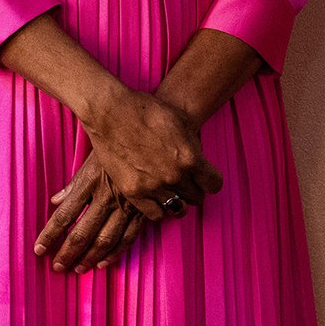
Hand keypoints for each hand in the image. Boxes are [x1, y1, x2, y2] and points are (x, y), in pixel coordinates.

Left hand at [33, 153, 160, 272]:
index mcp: (89, 183)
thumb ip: (74, 184)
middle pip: (82, 232)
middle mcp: (106, 197)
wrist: (149, 140)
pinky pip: (128, 237)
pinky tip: (103, 263)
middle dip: (68, 253)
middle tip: (58, 267)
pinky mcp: (143, 211)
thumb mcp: (90, 161)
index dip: (50, 234)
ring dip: (89, 257)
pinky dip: (115, 253)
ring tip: (78, 269)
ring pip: (105, 239)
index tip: (39, 249)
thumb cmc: (116, 148)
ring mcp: (126, 206)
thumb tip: (56, 201)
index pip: (64, 215)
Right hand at [82, 86, 221, 212]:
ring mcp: (153, 186)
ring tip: (173, 192)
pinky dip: (159, 209)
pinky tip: (157, 199)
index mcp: (190, 158)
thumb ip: (195, 145)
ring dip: (178, 200)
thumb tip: (201, 160)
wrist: (110, 112)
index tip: (204, 178)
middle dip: (194, 189)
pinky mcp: (133, 192)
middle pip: (197, 197)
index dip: (210, 181)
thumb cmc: (146, 110)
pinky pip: (155, 214)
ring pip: (178, 208)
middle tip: (187, 183)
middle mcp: (174, 175)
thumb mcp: (181, 121)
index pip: (214, 184)